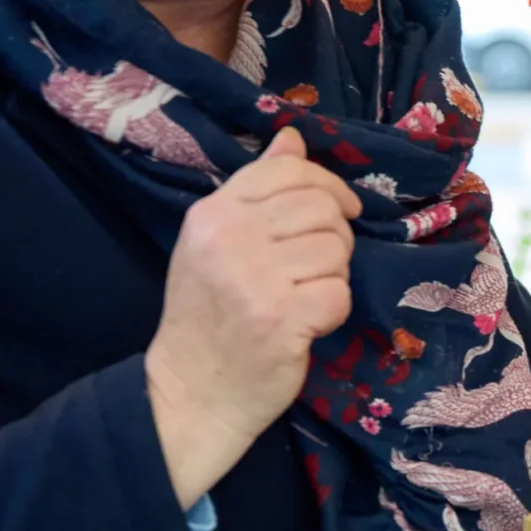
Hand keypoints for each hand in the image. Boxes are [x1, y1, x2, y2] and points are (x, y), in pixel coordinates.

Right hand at [146, 128, 360, 506]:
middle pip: (322, 209)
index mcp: (212, 214)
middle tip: (315, 267)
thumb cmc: (208, 316)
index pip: (288, 171)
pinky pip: (339, 294)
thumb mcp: (215, 244)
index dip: (326, 185)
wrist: (190, 393)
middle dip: (334, 236)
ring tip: (304, 296)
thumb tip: (292, 138)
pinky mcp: (282, 319)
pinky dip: (332, 311)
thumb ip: (255, 191)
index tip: (340, 209)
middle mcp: (230, 239)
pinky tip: (306, 323)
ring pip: (336, 250)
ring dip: (332, 276)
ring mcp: (255, 279)